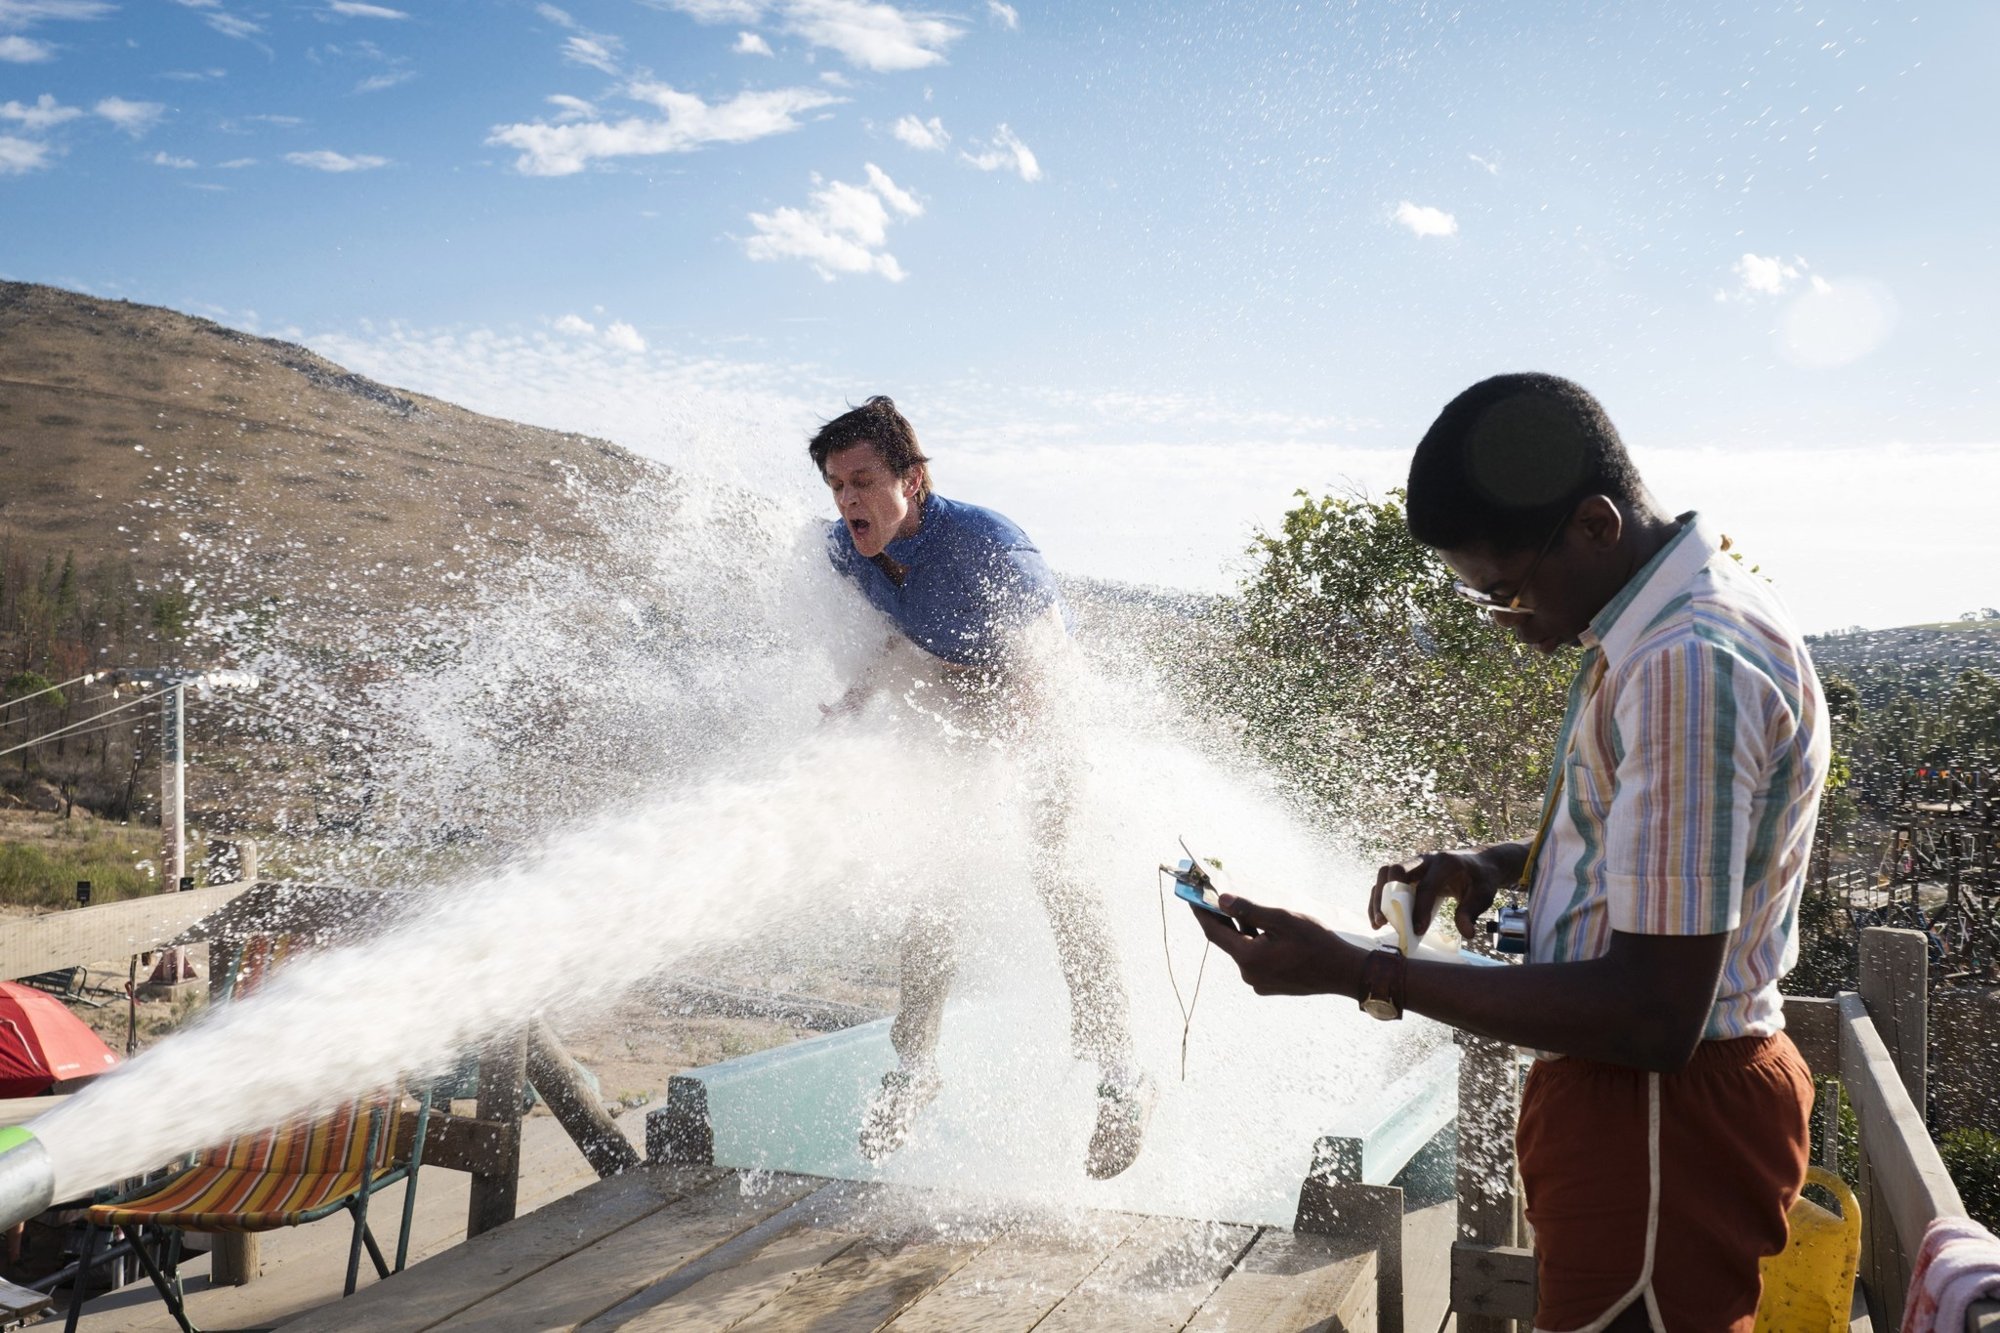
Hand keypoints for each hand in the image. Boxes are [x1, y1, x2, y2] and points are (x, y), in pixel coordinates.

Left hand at [1190, 895, 1365, 998]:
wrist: (1342, 972)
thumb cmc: (1315, 942)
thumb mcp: (1281, 919)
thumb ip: (1248, 910)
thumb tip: (1222, 900)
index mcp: (1248, 958)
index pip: (1214, 933)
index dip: (1201, 913)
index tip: (1191, 897)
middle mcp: (1249, 974)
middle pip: (1228, 942)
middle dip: (1222, 920)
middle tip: (1215, 897)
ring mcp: (1259, 982)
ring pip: (1243, 950)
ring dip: (1241, 931)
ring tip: (1243, 910)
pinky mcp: (1270, 985)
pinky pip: (1255, 960)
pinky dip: (1254, 943)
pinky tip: (1263, 930)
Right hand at [1369, 850, 1504, 941]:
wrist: (1478, 863)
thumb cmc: (1481, 879)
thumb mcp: (1484, 895)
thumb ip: (1472, 912)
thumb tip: (1466, 933)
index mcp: (1446, 863)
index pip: (1427, 886)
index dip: (1419, 909)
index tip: (1417, 930)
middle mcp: (1425, 859)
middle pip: (1397, 869)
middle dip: (1388, 896)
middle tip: (1387, 921)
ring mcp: (1413, 863)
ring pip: (1385, 873)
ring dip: (1378, 898)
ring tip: (1379, 922)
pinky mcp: (1407, 872)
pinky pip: (1386, 882)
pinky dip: (1379, 899)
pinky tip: (1379, 919)